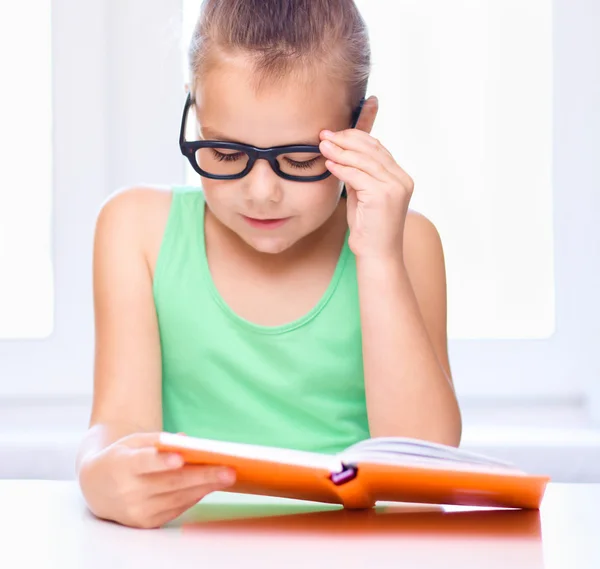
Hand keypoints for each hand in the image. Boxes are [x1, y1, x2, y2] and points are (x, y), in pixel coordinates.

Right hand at [78, 432, 235, 528]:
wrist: (96, 487)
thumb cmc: (121, 457)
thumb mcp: (133, 442)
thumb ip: (159, 440)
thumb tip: (188, 442)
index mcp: (122, 465)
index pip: (143, 463)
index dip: (161, 462)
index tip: (180, 459)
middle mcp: (128, 491)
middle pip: (170, 483)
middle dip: (202, 476)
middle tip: (228, 470)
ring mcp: (136, 510)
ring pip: (177, 498)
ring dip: (204, 488)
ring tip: (226, 477)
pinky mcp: (145, 523)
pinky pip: (176, 508)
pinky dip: (195, 496)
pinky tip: (210, 486)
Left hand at [319, 129, 413, 259]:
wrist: (378, 256)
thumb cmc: (368, 229)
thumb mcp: (363, 196)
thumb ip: (358, 176)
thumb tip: (341, 156)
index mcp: (400, 177)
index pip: (377, 148)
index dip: (354, 137)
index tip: (333, 134)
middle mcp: (402, 179)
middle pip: (371, 149)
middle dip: (345, 139)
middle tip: (324, 135)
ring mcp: (395, 186)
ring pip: (364, 160)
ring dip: (340, 151)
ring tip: (322, 145)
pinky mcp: (383, 195)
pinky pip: (358, 175)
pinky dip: (341, 167)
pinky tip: (328, 164)